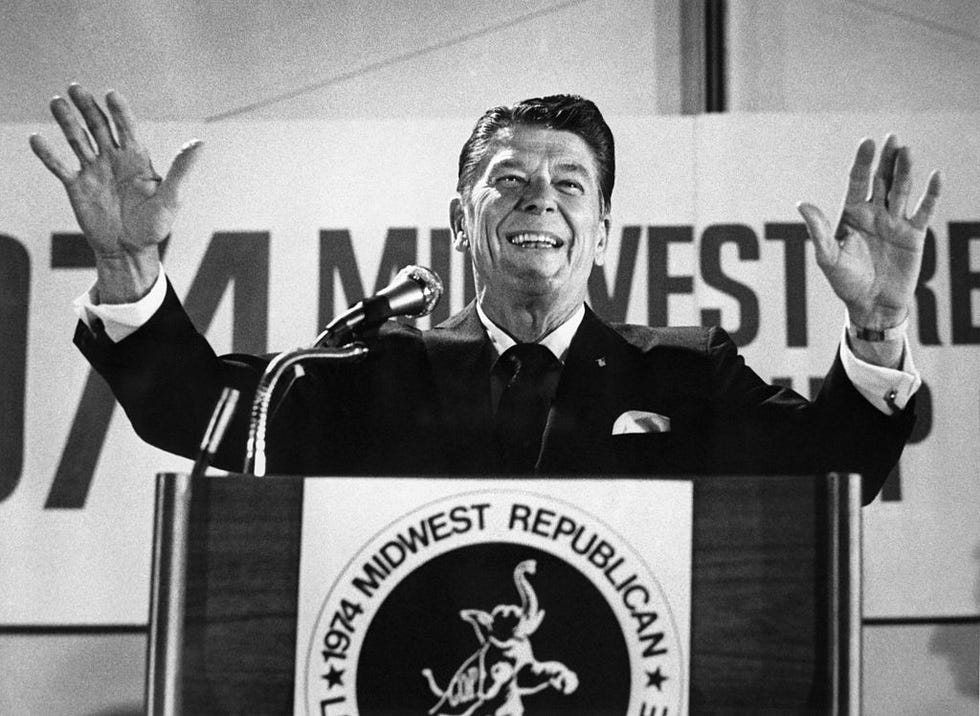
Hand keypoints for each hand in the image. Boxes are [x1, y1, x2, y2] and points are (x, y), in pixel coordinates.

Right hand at [29, 84, 202, 300]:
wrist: (130, 251)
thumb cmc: (154, 226)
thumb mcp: (171, 199)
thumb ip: (182, 171)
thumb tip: (200, 143)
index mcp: (136, 158)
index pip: (126, 127)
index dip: (119, 111)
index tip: (111, 95)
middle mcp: (113, 159)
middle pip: (98, 126)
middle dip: (88, 107)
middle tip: (75, 87)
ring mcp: (93, 170)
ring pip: (77, 139)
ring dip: (67, 121)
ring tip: (56, 102)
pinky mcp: (76, 186)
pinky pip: (60, 166)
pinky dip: (48, 154)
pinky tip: (37, 139)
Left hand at [797, 135, 941, 329]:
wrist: (871, 305)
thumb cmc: (845, 282)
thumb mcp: (828, 257)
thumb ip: (819, 230)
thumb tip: (802, 204)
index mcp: (852, 214)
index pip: (858, 181)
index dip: (863, 162)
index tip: (867, 142)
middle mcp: (875, 213)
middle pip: (882, 179)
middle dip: (886, 160)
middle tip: (892, 137)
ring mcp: (895, 222)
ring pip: (902, 190)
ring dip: (905, 171)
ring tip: (907, 151)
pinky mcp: (914, 234)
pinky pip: (924, 210)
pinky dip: (932, 194)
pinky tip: (936, 175)